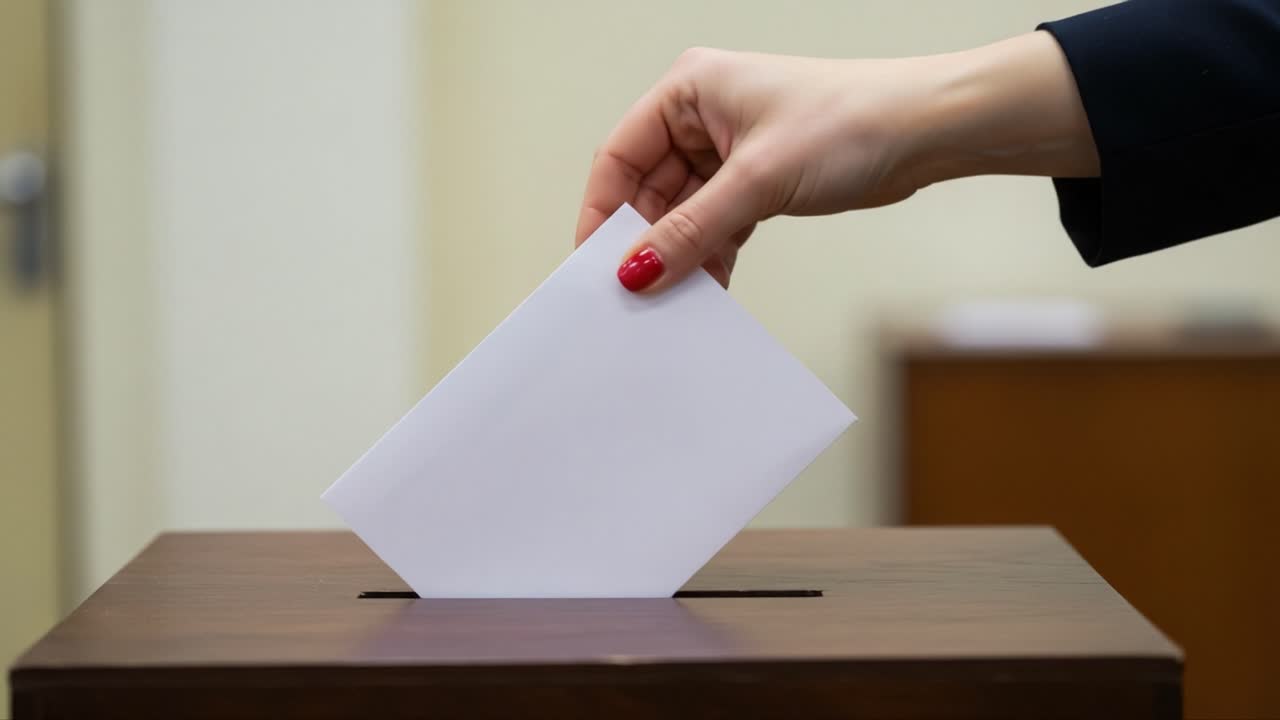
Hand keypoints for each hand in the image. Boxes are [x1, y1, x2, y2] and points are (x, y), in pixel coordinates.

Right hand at [575, 32, 1097, 292]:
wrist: (927, 131)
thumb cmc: (853, 121)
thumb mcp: (757, 181)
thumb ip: (691, 230)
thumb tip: (637, 270)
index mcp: (689, 89)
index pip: (619, 155)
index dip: (602, 212)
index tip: (593, 265)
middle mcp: (703, 115)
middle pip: (648, 189)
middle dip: (645, 242)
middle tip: (636, 295)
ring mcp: (730, 149)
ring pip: (683, 212)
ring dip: (680, 255)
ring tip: (675, 301)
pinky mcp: (756, 180)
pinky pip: (715, 224)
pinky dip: (711, 255)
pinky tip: (710, 290)